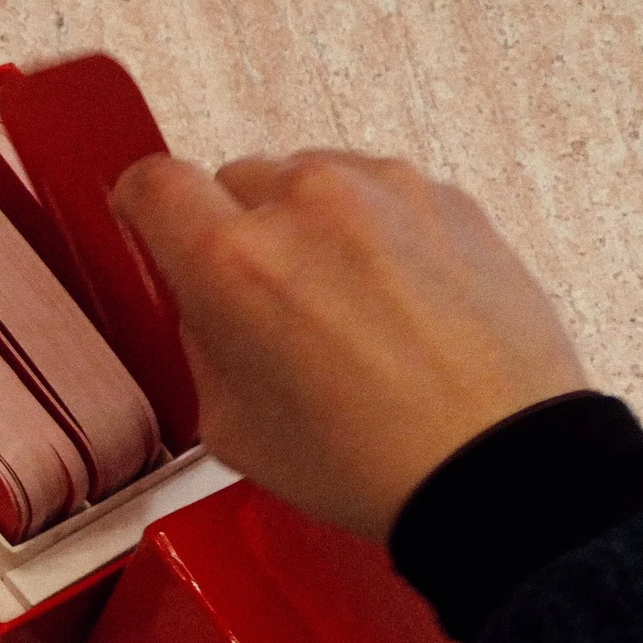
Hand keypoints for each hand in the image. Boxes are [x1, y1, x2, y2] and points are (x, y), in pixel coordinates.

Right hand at [110, 150, 586, 539]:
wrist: (498, 464)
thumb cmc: (368, 461)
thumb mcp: (231, 426)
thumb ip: (202, 338)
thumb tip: (206, 297)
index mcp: (234, 262)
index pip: (154, 182)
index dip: (144, 206)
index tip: (156, 224)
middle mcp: (306, 204)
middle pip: (234, 178)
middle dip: (236, 230)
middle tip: (265, 300)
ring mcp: (384, 191)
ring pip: (309, 180)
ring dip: (308, 225)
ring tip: (342, 304)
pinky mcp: (447, 197)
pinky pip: (380, 194)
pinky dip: (373, 232)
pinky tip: (394, 301)